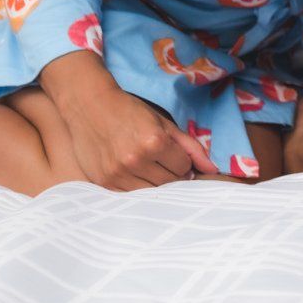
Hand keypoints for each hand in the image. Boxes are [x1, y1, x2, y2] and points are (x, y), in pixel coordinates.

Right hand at [42, 53, 214, 189]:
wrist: (89, 106)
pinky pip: (130, 196)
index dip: (182, 162)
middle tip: (162, 161)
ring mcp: (118, 173)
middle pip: (169, 183)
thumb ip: (191, 146)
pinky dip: (137, 188)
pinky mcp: (104, 182)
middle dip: (172, 174)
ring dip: (155, 183)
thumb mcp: (164, 123)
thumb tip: (212, 169)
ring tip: (149, 167)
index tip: (174, 154)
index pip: (183, 168)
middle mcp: (136, 159)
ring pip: (151, 192)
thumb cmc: (130, 112)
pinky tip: (135, 173)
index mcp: (154, 142)